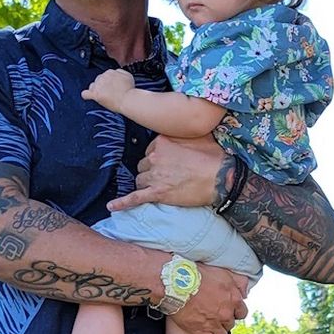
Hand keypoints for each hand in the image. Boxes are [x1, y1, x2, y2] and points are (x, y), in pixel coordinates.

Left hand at [81, 68, 134, 111]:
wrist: (129, 100)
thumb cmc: (130, 90)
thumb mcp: (128, 75)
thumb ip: (120, 72)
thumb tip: (115, 72)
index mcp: (109, 72)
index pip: (104, 76)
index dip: (108, 83)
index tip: (113, 88)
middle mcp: (102, 77)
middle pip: (98, 81)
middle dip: (102, 87)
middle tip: (110, 94)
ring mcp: (98, 86)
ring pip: (92, 87)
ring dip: (96, 91)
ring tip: (104, 97)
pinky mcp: (96, 94)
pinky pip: (85, 94)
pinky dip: (86, 95)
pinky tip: (89, 97)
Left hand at [107, 134, 224, 211]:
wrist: (222, 178)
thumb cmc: (213, 156)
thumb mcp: (198, 135)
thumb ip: (183, 133)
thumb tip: (183, 126)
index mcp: (161, 142)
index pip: (150, 151)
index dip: (158, 158)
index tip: (168, 163)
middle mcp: (154, 157)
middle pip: (143, 166)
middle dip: (152, 171)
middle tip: (167, 176)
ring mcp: (154, 176)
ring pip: (140, 180)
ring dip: (147, 184)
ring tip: (161, 187)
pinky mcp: (157, 193)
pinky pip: (135, 198)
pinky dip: (122, 203)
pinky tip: (111, 206)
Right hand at [170, 262, 248, 333]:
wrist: (177, 284)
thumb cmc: (199, 275)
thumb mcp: (224, 272)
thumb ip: (239, 282)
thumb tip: (246, 292)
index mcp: (233, 299)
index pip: (242, 312)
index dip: (236, 311)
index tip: (231, 310)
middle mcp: (226, 314)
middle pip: (231, 323)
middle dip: (226, 320)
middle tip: (218, 317)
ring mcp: (214, 324)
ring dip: (220, 332)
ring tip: (215, 330)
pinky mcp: (201, 332)